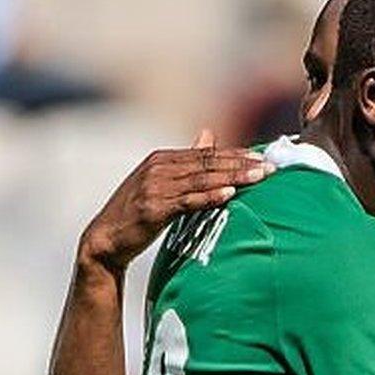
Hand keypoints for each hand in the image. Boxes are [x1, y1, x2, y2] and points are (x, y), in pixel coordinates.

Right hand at [78, 130, 273, 272]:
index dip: (235, 155)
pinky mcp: (154, 209)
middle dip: (241, 165)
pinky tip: (229, 195)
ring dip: (232, 178)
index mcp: (162, 159)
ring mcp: (155, 187)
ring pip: (202, 180)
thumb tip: (209, 134)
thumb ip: (186, 161)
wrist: (105, 240)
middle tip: (269, 168)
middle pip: (208, 163)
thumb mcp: (159, 181)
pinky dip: (209, 197)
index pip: (206, 154)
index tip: (262, 158)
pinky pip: (188, 201)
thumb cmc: (135, 213)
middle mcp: (158, 168)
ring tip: (257, 178)